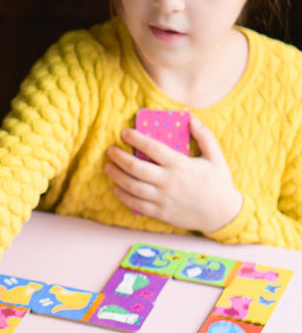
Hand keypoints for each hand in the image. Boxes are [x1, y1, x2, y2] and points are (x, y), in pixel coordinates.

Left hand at [105, 115, 242, 233]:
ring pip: (132, 186)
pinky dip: (123, 196)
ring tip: (108, 167)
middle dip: (119, 157)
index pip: (152, 148)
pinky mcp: (160, 213)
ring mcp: (163, 198)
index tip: (124, 133)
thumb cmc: (219, 183)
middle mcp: (168, 181)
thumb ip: (204, 136)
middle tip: (110, 150)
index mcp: (180, 165)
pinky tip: (116, 188)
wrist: (223, 214)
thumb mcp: (216, 157)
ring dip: (116, 176)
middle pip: (135, 167)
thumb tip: (192, 118)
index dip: (135, 138)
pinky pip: (136, 204)